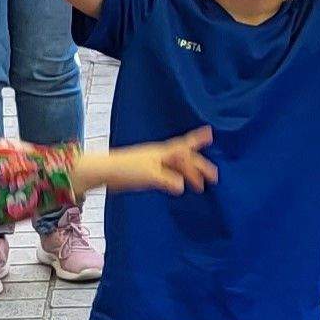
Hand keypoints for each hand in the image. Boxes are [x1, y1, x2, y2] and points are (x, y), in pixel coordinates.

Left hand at [74, 127, 216, 196]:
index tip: (210, 133)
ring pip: (177, 167)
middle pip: (185, 159)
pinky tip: (178, 185)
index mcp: (163, 153)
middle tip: (214, 178)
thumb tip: (181, 186)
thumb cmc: (127, 169)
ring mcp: (153, 162)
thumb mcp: (150, 175)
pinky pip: (169, 173)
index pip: (185, 146)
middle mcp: (160, 155)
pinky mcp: (147, 171)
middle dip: (199, 167)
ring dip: (189, 174)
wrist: (106, 171)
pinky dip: (177, 178)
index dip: (198, 139)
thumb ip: (167, 180)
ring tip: (200, 186)